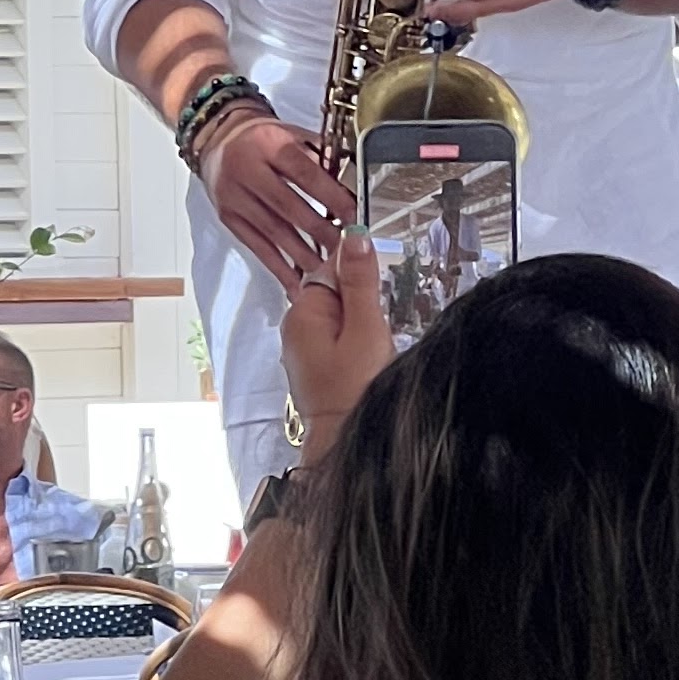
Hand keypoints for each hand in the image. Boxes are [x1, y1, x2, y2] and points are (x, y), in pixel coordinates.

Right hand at [199, 112, 354, 292]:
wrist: (219, 141)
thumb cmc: (264, 139)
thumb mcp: (292, 134)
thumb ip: (320, 155)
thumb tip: (352, 183)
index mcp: (269, 143)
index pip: (305, 174)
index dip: (332, 197)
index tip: (353, 217)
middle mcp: (247, 170)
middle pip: (288, 206)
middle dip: (320, 231)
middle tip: (345, 250)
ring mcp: (234, 196)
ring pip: (272, 231)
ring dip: (302, 255)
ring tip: (327, 272)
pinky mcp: (227, 217)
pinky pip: (256, 246)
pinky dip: (278, 267)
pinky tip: (296, 281)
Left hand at [277, 228, 395, 448]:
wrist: (345, 443)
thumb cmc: (356, 390)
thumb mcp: (366, 329)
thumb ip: (360, 282)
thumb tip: (355, 235)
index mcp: (303, 311)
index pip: (332, 265)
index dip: (362, 269)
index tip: (382, 285)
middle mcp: (296, 326)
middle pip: (336, 289)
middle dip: (364, 298)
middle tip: (381, 327)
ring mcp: (304, 348)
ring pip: (340, 314)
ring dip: (363, 321)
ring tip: (377, 345)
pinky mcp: (316, 365)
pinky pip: (339, 337)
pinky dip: (357, 340)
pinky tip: (369, 358)